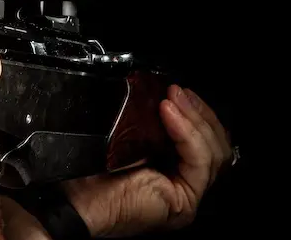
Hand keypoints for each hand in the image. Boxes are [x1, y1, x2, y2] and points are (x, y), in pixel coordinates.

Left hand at [61, 84, 232, 236]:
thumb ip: (149, 122)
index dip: (196, 111)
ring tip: (172, 99)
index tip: (177, 89)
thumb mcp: (127, 136)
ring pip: (213, 152)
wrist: (75, 200)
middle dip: (199, 112)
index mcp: (173, 167)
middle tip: (177, 91)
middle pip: (216, 143)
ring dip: (194, 119)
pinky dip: (187, 134)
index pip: (204, 137)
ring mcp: (187, 195)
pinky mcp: (184, 202)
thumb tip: (162, 93)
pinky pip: (199, 162)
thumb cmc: (90, 172)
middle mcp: (184, 183)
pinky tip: (168, 114)